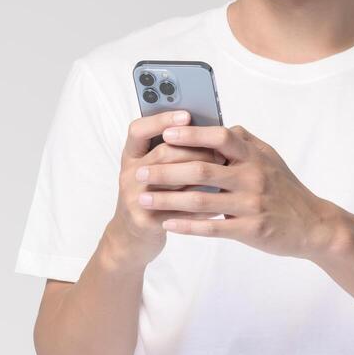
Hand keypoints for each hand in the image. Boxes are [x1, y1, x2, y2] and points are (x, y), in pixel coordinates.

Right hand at [106, 109, 226, 268]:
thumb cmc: (153, 197)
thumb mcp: (154, 170)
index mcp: (132, 156)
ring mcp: (134, 198)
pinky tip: (220, 201)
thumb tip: (210, 130)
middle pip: (163, 154)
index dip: (161, 120)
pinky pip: (179, 210)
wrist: (131, 239)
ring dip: (201, 176)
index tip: (186, 115)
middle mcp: (129, 174)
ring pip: (172, 182)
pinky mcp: (144, 221)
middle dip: (195, 150)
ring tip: (224, 170)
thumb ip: (173, 151)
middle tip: (221, 150)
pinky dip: (201, 206)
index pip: (139, 130)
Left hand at [135, 122, 339, 259]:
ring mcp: (251, 204)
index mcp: (254, 156)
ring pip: (201, 200)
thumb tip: (220, 124)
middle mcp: (253, 177)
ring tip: (143, 199)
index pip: (220, 137)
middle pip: (202, 169)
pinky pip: (212, 227)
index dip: (192, 134)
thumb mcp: (271, 158)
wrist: (313, 225)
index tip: (166, 133)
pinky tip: (167, 224)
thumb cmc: (287, 190)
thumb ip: (245, 142)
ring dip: (168, 199)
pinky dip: (187, 225)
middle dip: (166, 170)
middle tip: (139, 172)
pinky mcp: (251, 229)